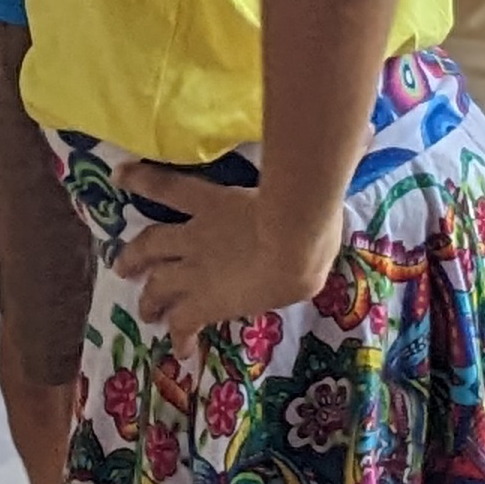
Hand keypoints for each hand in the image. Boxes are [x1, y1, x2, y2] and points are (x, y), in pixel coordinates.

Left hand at [115, 182, 341, 338]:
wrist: (292, 243)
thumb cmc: (304, 209)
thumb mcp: (305, 181)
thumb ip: (315, 166)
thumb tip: (364, 134)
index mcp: (215, 203)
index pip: (169, 185)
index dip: (142, 179)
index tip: (120, 175)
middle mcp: (196, 235)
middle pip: (152, 243)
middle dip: (135, 256)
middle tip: (123, 267)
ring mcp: (196, 269)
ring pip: (158, 283)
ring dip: (149, 297)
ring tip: (144, 310)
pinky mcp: (206, 301)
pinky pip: (183, 321)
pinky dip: (178, 336)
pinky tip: (179, 349)